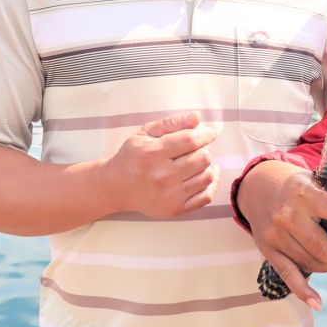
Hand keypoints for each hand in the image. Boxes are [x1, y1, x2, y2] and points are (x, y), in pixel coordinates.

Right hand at [99, 112, 221, 218]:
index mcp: (153, 153)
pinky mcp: (174, 209)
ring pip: (207, 177)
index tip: (209, 133)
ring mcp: (169, 195)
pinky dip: (211, 185)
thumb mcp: (146, 133)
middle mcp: (162, 176)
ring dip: (207, 166)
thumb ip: (172, 123)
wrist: (116, 187)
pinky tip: (205, 175)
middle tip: (196, 148)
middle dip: (204, 149)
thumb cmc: (132, 157)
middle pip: (202, 158)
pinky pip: (206, 197)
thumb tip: (197, 117)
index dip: (205, 134)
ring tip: (198, 162)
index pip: (191, 140)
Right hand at [237, 160, 326, 309]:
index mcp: (303, 193)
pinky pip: (288, 276)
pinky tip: (318, 303)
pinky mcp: (268, 250)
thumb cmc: (296, 186)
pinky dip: (304, 292)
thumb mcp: (313, 181)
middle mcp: (287, 214)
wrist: (257, 188)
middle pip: (323, 246)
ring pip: (311, 262)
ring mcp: (275, 234)